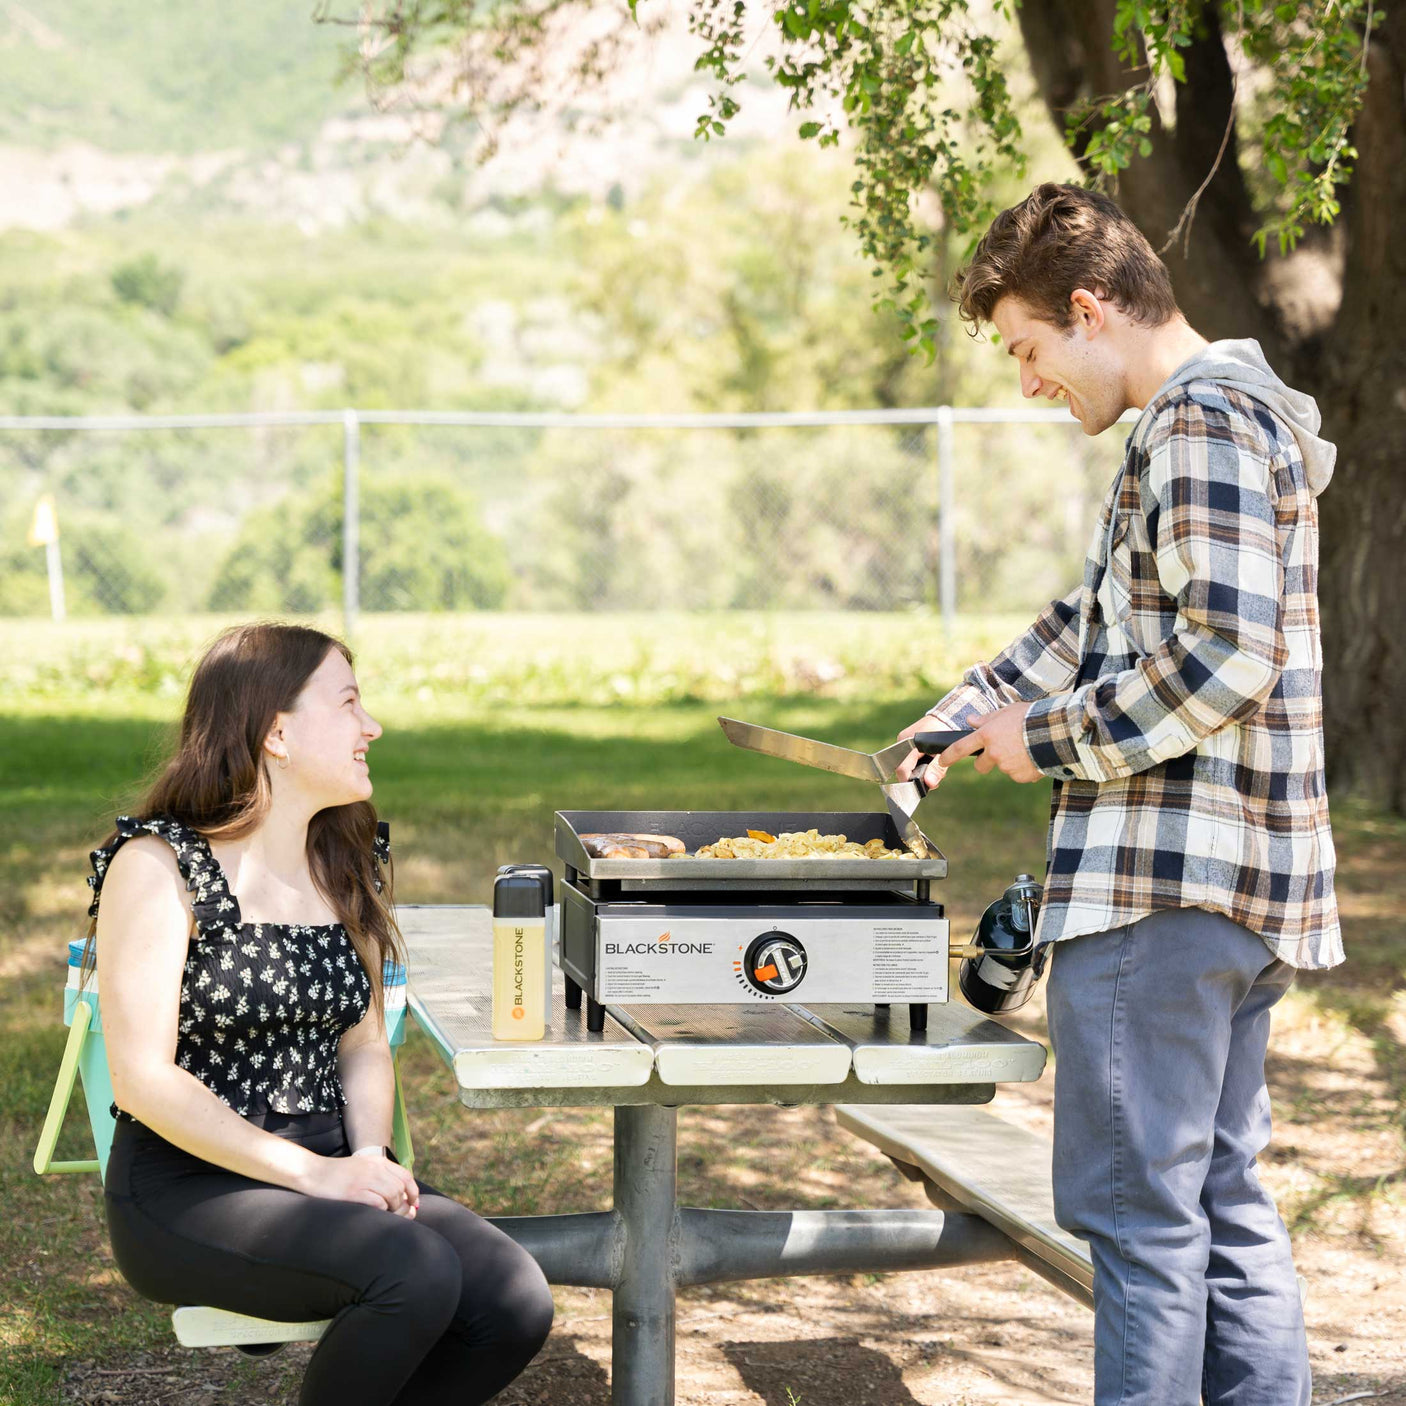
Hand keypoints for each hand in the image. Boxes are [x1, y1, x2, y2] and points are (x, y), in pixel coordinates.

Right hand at [300, 1152, 419, 1217]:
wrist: (313, 1172)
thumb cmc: (338, 1174)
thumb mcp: (363, 1167)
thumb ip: (380, 1175)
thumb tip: (401, 1196)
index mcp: (378, 1161)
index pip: (405, 1176)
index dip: (413, 1192)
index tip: (414, 1204)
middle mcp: (374, 1168)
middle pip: (401, 1188)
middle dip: (405, 1205)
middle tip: (403, 1215)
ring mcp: (364, 1180)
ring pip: (393, 1196)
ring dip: (395, 1210)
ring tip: (389, 1216)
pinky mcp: (354, 1192)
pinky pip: (378, 1203)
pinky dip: (382, 1210)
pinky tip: (377, 1213)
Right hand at [895, 714, 950, 790]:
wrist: (946, 718)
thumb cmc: (945, 733)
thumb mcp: (944, 753)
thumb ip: (937, 769)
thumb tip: (930, 784)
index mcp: (907, 742)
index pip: (902, 769)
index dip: (910, 782)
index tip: (922, 789)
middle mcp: (901, 741)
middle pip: (903, 768)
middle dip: (916, 778)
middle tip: (932, 780)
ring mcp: (902, 741)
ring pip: (905, 765)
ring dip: (917, 772)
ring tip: (932, 772)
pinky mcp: (905, 743)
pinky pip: (907, 759)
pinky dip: (917, 765)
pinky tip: (928, 764)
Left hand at [938, 702, 1041, 783]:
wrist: (1056, 732)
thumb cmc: (1032, 717)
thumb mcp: (1007, 711)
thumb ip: (987, 719)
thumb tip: (971, 721)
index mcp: (987, 735)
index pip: (961, 748)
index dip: (949, 755)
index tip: (942, 761)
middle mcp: (994, 753)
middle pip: (981, 765)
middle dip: (986, 761)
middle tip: (1001, 751)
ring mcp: (1007, 767)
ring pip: (1004, 768)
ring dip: (1011, 761)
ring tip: (1027, 747)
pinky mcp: (1021, 776)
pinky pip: (1019, 774)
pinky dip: (1025, 768)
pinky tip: (1035, 756)